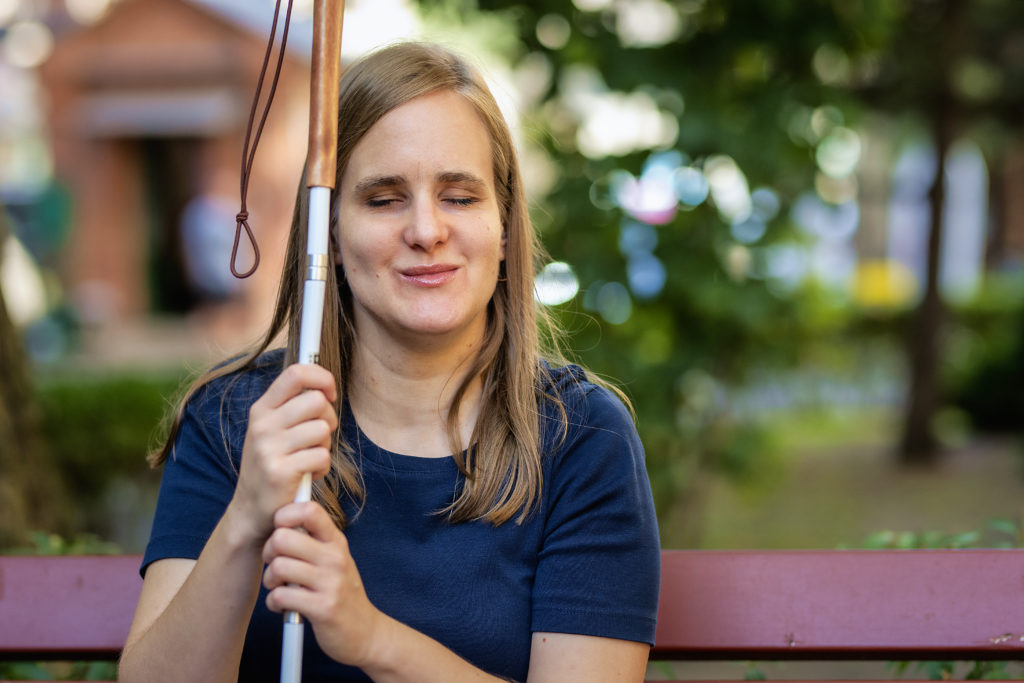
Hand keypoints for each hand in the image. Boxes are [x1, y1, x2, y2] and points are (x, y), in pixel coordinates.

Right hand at [230, 364, 337, 543]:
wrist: (251, 510)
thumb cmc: (272, 465)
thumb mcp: (272, 431)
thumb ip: (292, 407)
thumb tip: (323, 384)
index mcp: (262, 409)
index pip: (296, 373)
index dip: (321, 377)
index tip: (330, 393)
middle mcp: (262, 425)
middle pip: (316, 401)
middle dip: (329, 418)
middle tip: (321, 436)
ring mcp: (269, 448)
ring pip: (322, 429)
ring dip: (325, 446)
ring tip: (311, 458)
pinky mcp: (280, 472)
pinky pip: (321, 457)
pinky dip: (322, 468)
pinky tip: (309, 475)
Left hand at [262, 501, 390, 668]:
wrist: (365, 632)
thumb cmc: (340, 592)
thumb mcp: (335, 559)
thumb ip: (313, 540)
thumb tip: (280, 519)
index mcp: (336, 541)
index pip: (309, 509)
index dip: (284, 515)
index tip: (280, 530)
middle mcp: (335, 557)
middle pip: (283, 538)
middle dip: (269, 552)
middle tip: (277, 564)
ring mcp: (330, 582)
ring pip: (278, 567)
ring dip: (271, 581)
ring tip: (280, 587)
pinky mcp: (322, 608)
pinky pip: (280, 596)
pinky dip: (274, 603)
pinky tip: (284, 606)